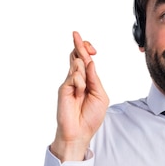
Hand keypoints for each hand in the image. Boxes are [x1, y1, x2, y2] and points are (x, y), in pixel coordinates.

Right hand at [51, 31, 108, 160]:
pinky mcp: (63, 87)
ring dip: (84, 72)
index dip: (87, 50)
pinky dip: (80, 83)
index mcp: (88, 81)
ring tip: (83, 90)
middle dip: (79, 44)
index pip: (85, 60)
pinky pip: (75, 76)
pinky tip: (79, 94)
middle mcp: (77, 79)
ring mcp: (69, 83)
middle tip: (76, 33)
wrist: (80, 132)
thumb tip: (91, 62)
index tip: (93, 48)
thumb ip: (96, 79)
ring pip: (77, 64)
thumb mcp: (100, 96)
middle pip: (76, 55)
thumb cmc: (91, 117)